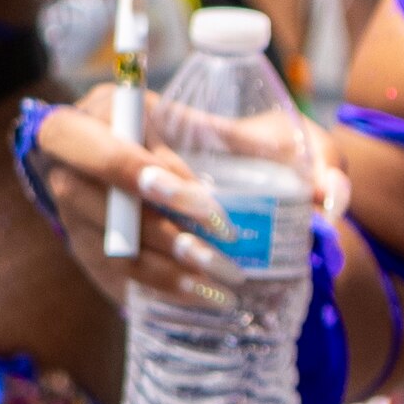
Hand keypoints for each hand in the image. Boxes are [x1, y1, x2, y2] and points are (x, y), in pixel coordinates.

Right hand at [20, 81, 357, 315]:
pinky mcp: (84, 244)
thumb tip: (330, 198)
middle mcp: (77, 155)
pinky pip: (111, 271)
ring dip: (164, 266)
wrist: (198, 176)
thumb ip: (312, 156)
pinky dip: (160, 286)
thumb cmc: (236, 147)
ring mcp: (73, 204)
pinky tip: (205, 296)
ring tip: (226, 283)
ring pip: (103, 240)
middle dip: (149, 223)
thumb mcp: (276, 138)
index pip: (117, 141)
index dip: (159, 177)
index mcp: (114, 107)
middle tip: (214, 251)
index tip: (216, 211)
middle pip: (81, 188)